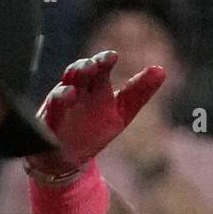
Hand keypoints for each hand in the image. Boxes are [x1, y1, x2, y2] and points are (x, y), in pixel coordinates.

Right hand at [27, 51, 166, 177]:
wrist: (69, 157)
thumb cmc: (96, 128)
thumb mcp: (122, 112)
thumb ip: (139, 92)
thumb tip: (161, 69)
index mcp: (95, 87)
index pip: (100, 69)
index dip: (104, 61)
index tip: (113, 56)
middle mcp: (77, 91)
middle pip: (80, 74)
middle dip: (86, 67)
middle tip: (94, 64)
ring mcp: (62, 106)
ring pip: (63, 89)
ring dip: (70, 83)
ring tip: (80, 79)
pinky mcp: (50, 122)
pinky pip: (52, 111)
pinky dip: (60, 102)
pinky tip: (69, 96)